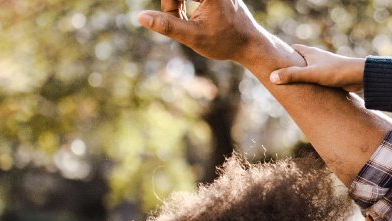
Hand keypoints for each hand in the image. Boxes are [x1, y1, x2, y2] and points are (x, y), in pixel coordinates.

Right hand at [136, 0, 272, 65]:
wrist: (251, 45)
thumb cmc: (226, 42)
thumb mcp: (194, 36)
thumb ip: (167, 26)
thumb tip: (140, 17)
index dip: (169, 5)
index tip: (172, 18)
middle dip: (173, 5)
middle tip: (179, 20)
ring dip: (178, 4)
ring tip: (186, 20)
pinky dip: (186, 2)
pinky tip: (196, 18)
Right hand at [270, 45, 365, 91]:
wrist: (359, 77)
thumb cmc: (336, 72)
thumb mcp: (311, 74)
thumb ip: (292, 75)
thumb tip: (272, 77)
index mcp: (311, 53)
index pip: (293, 49)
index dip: (283, 54)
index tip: (273, 61)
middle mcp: (317, 58)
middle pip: (299, 61)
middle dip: (290, 68)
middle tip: (278, 77)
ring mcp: (324, 68)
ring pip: (308, 72)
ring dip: (301, 78)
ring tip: (290, 88)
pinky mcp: (331, 77)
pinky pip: (316, 80)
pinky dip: (311, 85)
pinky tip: (307, 94)